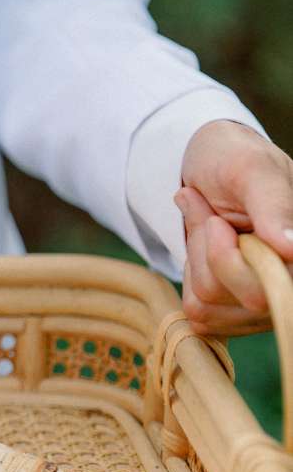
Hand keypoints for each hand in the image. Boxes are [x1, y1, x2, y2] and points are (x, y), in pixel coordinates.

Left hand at [176, 120, 292, 335]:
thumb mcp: (251, 169)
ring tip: (208, 223)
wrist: (207, 163)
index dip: (230, 256)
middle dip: (210, 252)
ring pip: (213, 304)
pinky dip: (189, 272)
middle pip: (246, 300)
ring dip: (195, 257)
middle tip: (211, 218)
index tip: (216, 221)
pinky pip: (198, 312)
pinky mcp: (235, 311)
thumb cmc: (233, 158)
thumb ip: (274, 206)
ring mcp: (266, 301)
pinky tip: (202, 245)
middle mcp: (291, 282)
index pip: (273, 285)